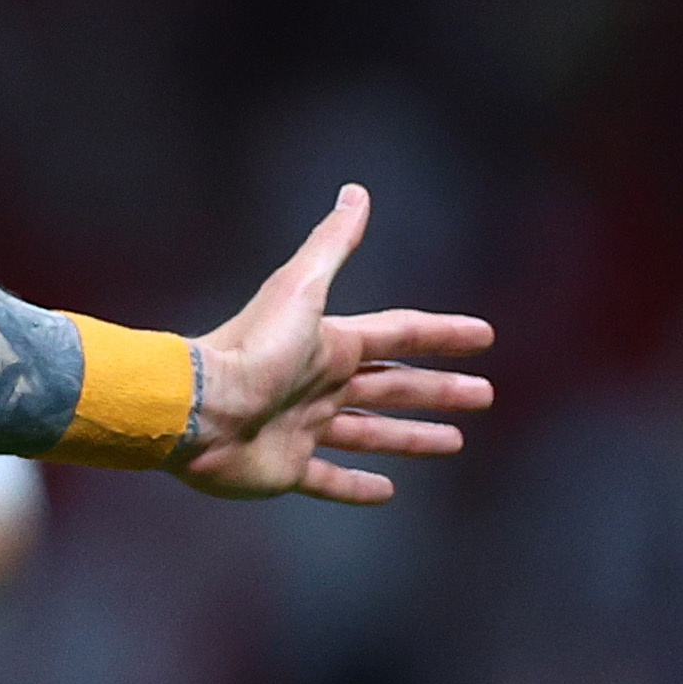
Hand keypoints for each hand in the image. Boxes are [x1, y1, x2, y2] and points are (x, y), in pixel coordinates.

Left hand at [178, 185, 493, 503]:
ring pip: (369, 433)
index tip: (485, 336)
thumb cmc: (250, 349)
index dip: (442, 334)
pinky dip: (356, 487)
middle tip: (484, 396)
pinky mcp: (285, 468)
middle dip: (439, 390)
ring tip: (453, 442)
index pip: (399, 334)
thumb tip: (356, 192)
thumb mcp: (300, 289)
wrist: (197, 407)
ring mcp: (302, 428)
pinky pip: (327, 480)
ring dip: (410, 437)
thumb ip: (331, 244)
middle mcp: (318, 385)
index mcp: (329, 345)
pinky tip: (388, 491)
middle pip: (392, 385)